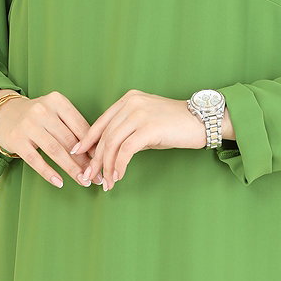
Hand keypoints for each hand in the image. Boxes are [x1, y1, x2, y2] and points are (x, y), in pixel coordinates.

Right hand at [0, 90, 102, 188]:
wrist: (4, 114)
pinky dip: (49, 173)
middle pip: (70, 140)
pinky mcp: (16, 140)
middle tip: (97, 176)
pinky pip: (35, 160)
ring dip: (72, 169)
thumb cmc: (38, 117)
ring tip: (83, 181)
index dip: (93, 146)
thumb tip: (97, 152)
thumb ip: (74, 127)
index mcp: (57, 101)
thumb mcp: (56, 113)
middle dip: (86, 161)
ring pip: (55, 151)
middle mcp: (42, 110)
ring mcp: (28, 125)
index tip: (104, 161)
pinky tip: (60, 182)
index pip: (80, 126)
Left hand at [69, 89, 206, 189]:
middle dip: (95, 158)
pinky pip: (126, 150)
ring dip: (106, 166)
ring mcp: (140, 114)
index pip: (101, 122)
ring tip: (106, 182)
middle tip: (89, 176)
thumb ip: (128, 130)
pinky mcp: (148, 128)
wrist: (203, 121)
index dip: (87, 139)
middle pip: (105, 135)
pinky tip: (118, 176)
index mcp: (128, 99)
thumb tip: (110, 152)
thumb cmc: (176, 125)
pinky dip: (119, 165)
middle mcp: (131, 103)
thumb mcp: (147, 122)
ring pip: (112, 144)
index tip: (77, 153)